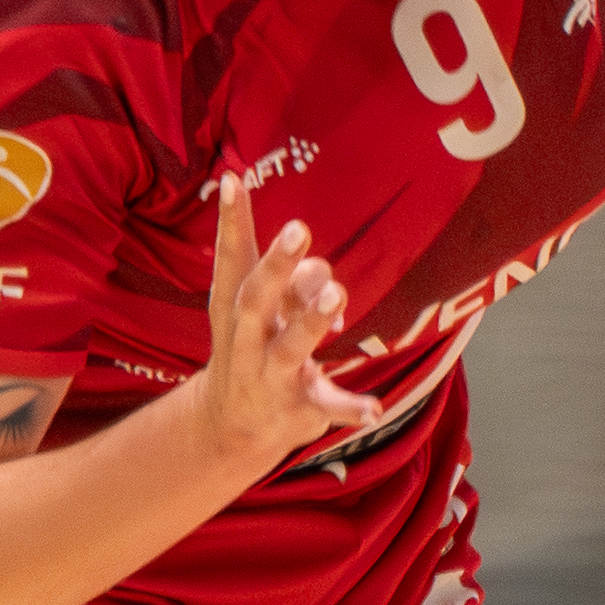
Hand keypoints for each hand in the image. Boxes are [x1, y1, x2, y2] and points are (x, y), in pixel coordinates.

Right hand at [187, 190, 362, 475]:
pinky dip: (349, 408)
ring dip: (311, 321)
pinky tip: (375, 408)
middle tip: (299, 230)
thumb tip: (321, 270)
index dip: (230, 221)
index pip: (230, 259)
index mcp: (232, 308)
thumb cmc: (251, 345)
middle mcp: (246, 341)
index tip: (232, 179)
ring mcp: (271, 376)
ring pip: (290, 348)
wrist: (230, 425)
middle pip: (254, 298)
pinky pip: (326, 406)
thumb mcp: (256, 310)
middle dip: (276, 267)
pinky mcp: (298, 409)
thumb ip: (288, 278)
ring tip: (336, 295)